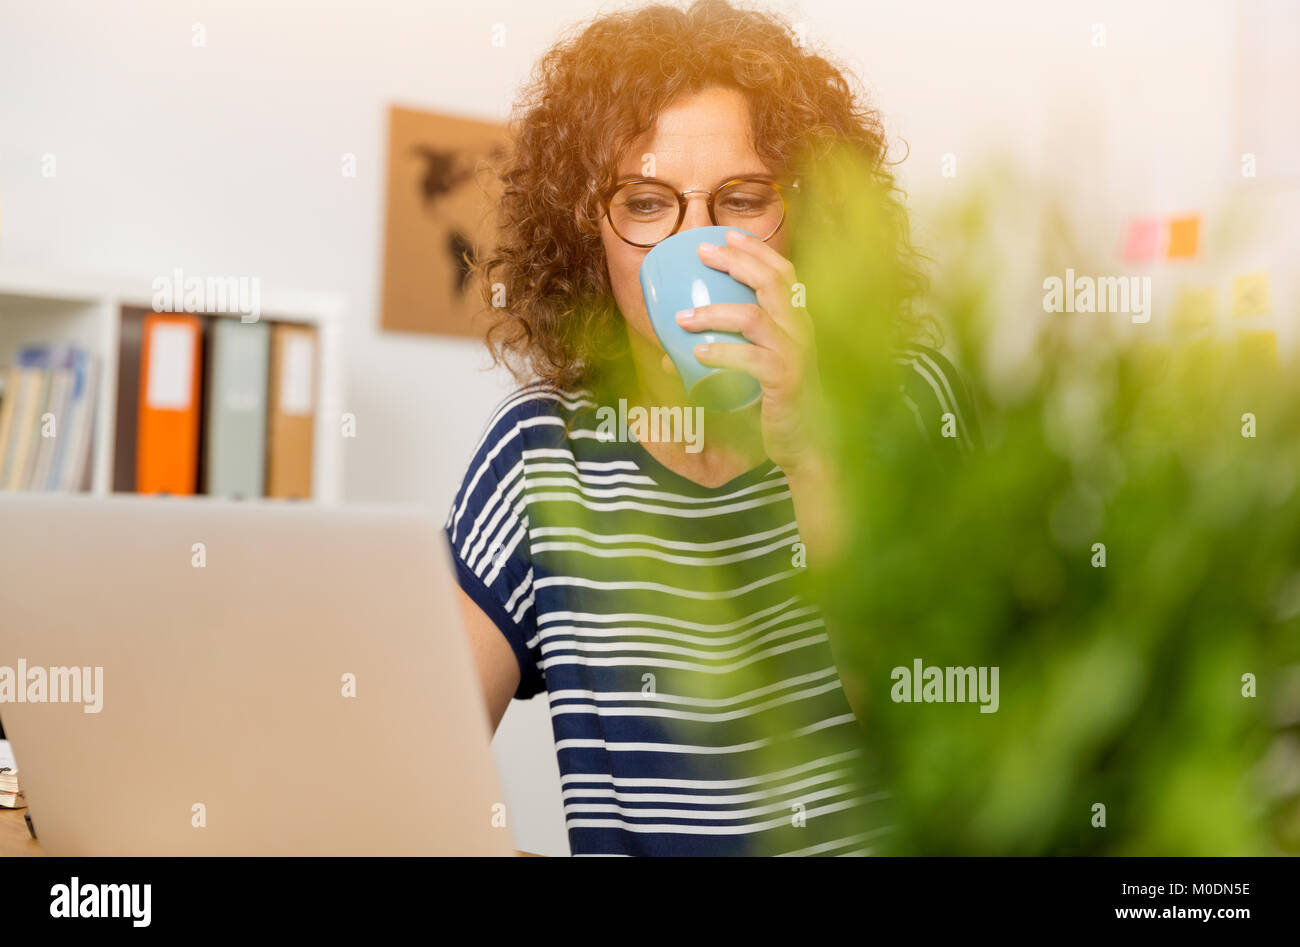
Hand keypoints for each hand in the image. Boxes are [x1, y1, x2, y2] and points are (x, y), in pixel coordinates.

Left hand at [672, 228, 824, 475]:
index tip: (727, 234)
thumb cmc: (777, 403)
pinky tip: (698, 353)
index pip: (783, 273)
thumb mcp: (750, 374)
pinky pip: (750, 359)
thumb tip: (668, 358)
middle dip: (735, 261)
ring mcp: (795, 353)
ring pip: (754, 317)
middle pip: (771, 281)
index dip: (757, 250)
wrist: (806, 443)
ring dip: (714, 313)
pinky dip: (721, 353)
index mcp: (796, 322)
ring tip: (683, 318)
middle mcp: (800, 330)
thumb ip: (717, 358)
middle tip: (702, 254)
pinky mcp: (786, 379)